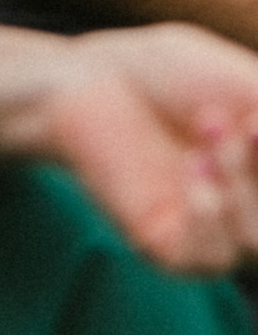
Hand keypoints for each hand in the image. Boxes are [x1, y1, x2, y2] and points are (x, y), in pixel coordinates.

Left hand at [23, 24, 257, 275]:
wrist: (92, 77)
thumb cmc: (169, 73)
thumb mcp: (251, 85)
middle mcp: (249, 211)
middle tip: (241, 120)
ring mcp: (212, 235)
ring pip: (254, 244)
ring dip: (242, 184)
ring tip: (210, 132)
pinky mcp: (167, 249)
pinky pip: (209, 261)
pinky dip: (210, 214)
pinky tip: (193, 174)